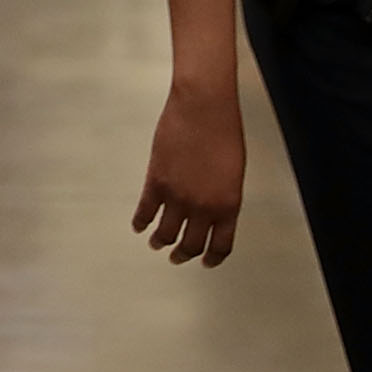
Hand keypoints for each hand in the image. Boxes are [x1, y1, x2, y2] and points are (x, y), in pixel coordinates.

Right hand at [131, 81, 243, 266]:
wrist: (204, 109)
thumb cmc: (224, 133)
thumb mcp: (232, 173)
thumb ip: (222, 196)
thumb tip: (209, 209)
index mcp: (228, 206)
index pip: (220, 245)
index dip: (212, 258)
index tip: (206, 262)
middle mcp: (203, 207)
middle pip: (191, 244)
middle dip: (183, 255)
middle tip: (177, 257)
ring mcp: (178, 197)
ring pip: (166, 233)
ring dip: (160, 242)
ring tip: (157, 244)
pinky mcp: (156, 183)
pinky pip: (146, 212)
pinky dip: (141, 222)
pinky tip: (139, 226)